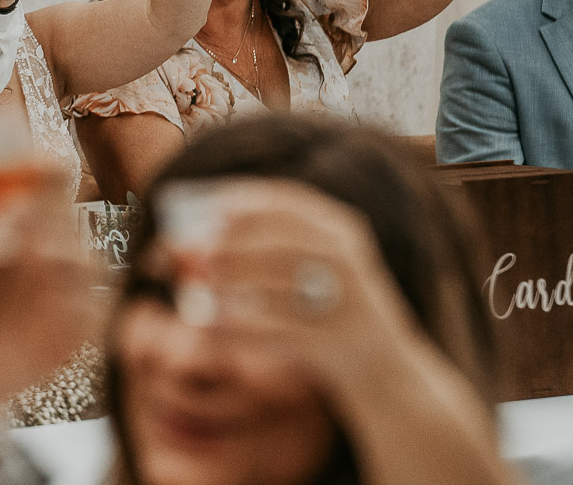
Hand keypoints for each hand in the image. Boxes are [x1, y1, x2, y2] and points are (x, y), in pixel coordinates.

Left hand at [175, 180, 427, 404]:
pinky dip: (241, 329)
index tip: (204, 208)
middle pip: (282, 243)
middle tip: (191, 253)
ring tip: (197, 284)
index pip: (287, 202)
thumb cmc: (326, 312)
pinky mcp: (339, 345)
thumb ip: (260, 252)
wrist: (386, 371)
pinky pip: (282, 333)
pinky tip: (207, 327)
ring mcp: (348, 304)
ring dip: (234, 284)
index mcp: (340, 230)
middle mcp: (348, 261)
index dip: (241, 202)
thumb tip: (186, 248)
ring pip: (282, 288)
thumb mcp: (311, 271)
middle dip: (231, 246)